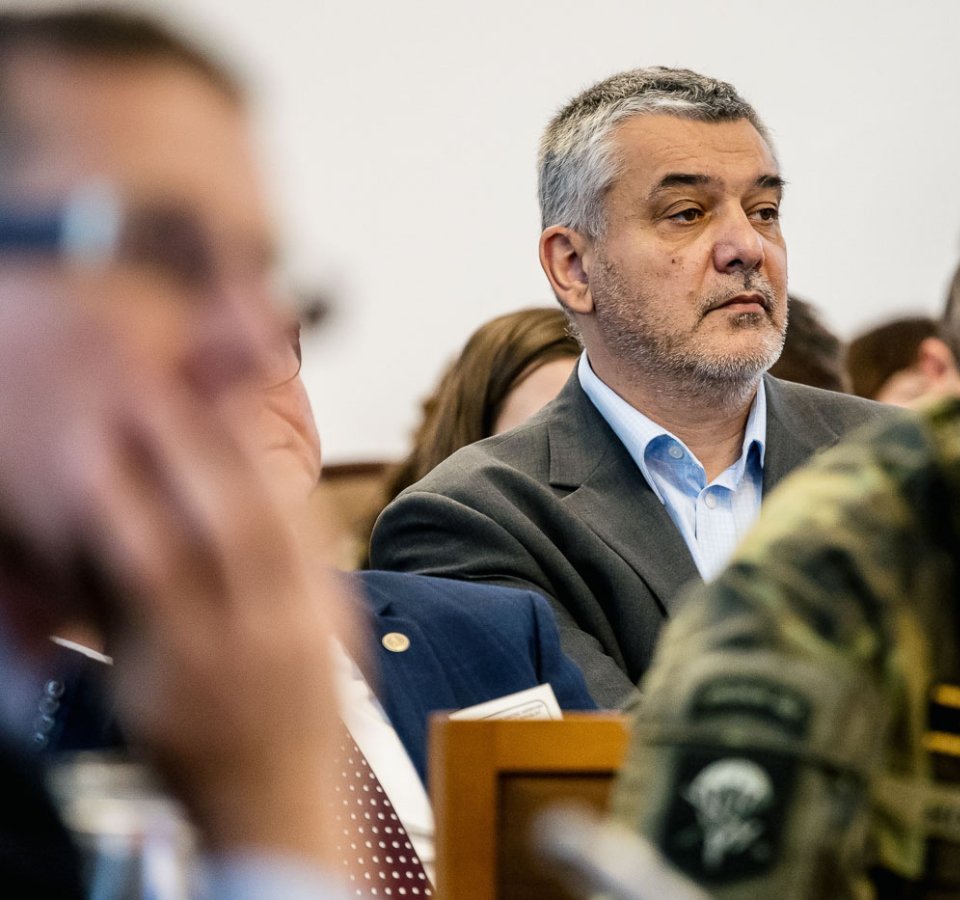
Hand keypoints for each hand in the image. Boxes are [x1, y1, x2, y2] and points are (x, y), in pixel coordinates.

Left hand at [88, 370, 354, 864]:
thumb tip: (288, 512)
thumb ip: (304, 578)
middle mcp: (281, 626)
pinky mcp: (172, 681)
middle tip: (178, 379)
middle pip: (250, 511)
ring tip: (136, 414)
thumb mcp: (321, 643)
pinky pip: (148, 598)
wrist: (275, 810)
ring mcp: (228, 653)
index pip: (295, 513)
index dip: (263, 447)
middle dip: (214, 438)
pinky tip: (103, 497)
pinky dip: (127, 538)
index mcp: (317, 613)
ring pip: (201, 541)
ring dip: (168, 470)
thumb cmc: (293, 725)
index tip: (232, 393)